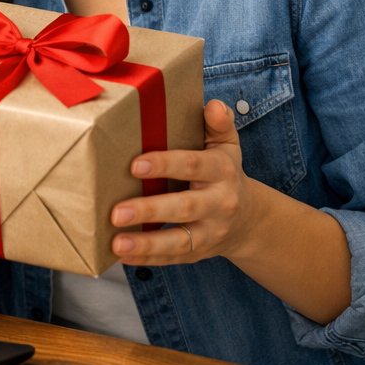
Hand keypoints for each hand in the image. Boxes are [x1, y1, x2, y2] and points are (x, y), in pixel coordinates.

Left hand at [109, 100, 253, 264]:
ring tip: (117, 242)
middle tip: (116, 212)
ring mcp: (209, 232)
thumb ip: (218, 125)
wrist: (249, 219)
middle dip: (150, 210)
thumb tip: (213, 105)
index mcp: (222, 172)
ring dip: (146, 243)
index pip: (194, 166)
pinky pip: (172, 258)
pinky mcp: (198, 252)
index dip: (166, 164)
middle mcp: (218, 204)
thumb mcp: (226, 147)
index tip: (135, 165)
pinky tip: (120, 255)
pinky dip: (146, 259)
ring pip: (178, 241)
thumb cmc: (223, 172)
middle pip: (184, 207)